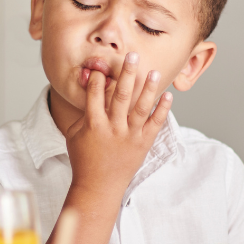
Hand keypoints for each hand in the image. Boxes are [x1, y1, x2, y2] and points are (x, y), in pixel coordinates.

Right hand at [64, 52, 171, 196]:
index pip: (94, 95)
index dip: (97, 79)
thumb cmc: (84, 160)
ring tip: (154, 71)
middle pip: (120, 96)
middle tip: (132, 56)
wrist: (99, 187)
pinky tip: (168, 96)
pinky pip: (154, 124)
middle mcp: (113, 129)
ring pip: (141, 108)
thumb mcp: (75, 135)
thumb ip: (84, 113)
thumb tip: (91, 91)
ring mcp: (129, 136)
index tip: (100, 66)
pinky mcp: (142, 144)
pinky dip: (162, 110)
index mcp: (94, 125)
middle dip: (127, 74)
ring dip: (148, 88)